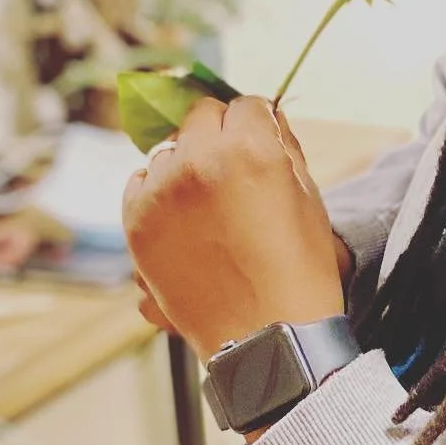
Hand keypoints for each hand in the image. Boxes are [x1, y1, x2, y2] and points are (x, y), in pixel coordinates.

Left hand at [123, 97, 343, 360]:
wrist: (266, 340)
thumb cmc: (300, 271)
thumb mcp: (309, 198)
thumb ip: (284, 145)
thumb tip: (264, 116)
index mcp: (249, 149)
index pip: (246, 104)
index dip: (258, 126)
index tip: (261, 145)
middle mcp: (197, 161)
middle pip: (201, 116)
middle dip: (220, 136)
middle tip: (235, 174)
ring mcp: (160, 192)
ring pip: (169, 150)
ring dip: (187, 165)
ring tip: (210, 208)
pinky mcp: (135, 223)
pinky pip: (140, 183)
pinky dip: (159, 194)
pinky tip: (186, 223)